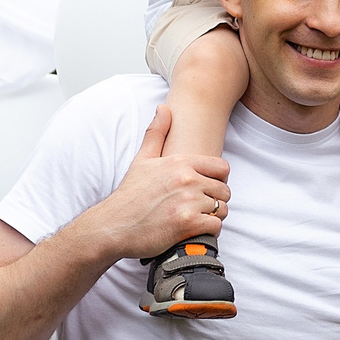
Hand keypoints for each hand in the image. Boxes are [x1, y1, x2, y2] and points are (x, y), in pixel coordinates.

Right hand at [79, 106, 231, 260]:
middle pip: (224, 190)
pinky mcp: (188, 224)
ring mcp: (188, 202)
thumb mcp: (142, 159)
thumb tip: (164, 108)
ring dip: (213, 216)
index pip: (222, 168)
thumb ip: (157, 133)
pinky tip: (195, 230)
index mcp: (181, 163)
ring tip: (196, 218)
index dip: (218, 180)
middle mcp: (187, 180)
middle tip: (200, 207)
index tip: (207, 188)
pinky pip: (215, 226)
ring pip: (222, 210)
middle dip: (216, 200)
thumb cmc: (130, 194)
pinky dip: (209, 231)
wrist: (114, 225)